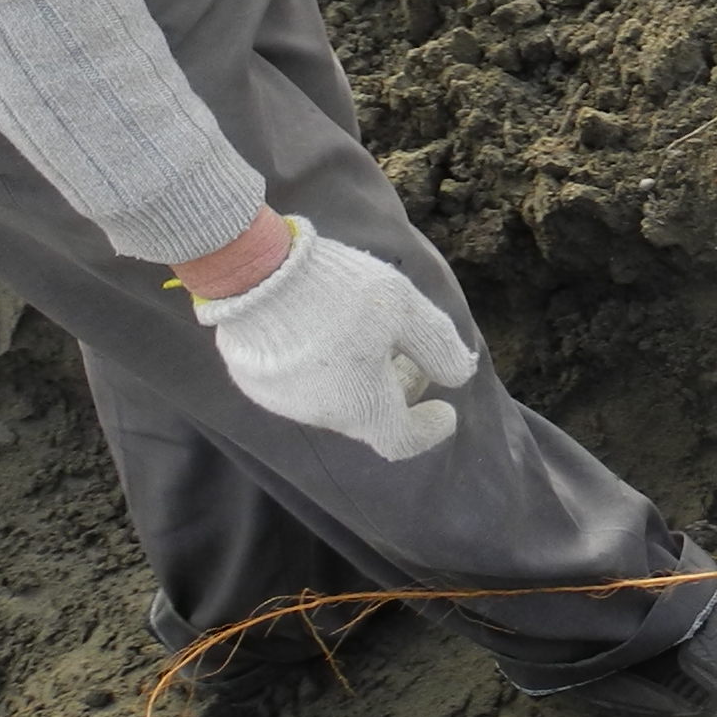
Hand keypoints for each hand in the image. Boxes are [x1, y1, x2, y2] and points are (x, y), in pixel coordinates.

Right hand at [190, 220, 478, 460]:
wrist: (256, 275)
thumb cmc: (340, 293)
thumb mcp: (405, 309)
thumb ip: (438, 346)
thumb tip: (460, 376)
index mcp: (361, 408)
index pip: (402, 441)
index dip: (428, 429)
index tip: (445, 410)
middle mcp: (319, 416)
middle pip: (370, 417)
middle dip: (399, 391)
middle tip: (412, 355)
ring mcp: (282, 402)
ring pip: (337, 400)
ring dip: (362, 380)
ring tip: (372, 334)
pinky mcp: (255, 382)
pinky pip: (304, 385)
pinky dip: (328, 370)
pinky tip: (330, 331)